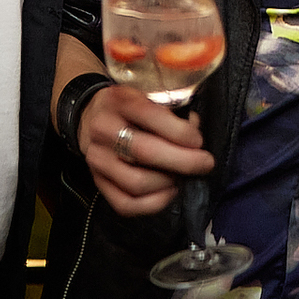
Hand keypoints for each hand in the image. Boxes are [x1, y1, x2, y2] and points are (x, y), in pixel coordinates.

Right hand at [81, 84, 213, 216]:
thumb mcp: (148, 93)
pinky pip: (125, 204)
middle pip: (145, 152)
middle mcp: (103, 128)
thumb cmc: (132, 106)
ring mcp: (97, 158)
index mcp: (120, 100)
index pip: (151, 116)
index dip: (181, 132)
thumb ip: (172, 109)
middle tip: (205, 163)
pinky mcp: (97, 181)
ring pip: (136, 182)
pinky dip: (153, 203)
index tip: (199, 141)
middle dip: (183, 161)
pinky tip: (168, 192)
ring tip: (182, 176)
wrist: (93, 115)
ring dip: (168, 183)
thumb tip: (195, 130)